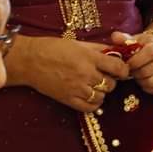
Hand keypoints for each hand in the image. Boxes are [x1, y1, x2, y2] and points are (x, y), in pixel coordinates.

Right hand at [11, 35, 129, 112]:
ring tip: (95, 86)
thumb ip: (98, 48)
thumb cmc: (53, 48)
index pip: (118, 67)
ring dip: (102, 92)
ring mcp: (77, 89)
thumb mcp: (78, 43)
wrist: (29, 61)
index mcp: (89, 58)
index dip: (123, 69)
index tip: (121, 69)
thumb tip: (115, 51)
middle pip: (111, 84)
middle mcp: (86, 74)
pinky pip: (89, 108)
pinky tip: (90, 96)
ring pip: (102, 96)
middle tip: (103, 76)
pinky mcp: (68, 100)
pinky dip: (94, 104)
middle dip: (110, 80)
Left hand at [114, 31, 152, 95]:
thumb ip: (124, 39)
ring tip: (137, 75)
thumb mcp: (136, 40)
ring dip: (140, 81)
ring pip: (151, 82)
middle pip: (147, 71)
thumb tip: (114, 36)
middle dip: (135, 72)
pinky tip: (143, 81)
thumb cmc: (145, 46)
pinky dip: (147, 87)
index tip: (127, 63)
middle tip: (130, 71)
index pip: (148, 54)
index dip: (134, 61)